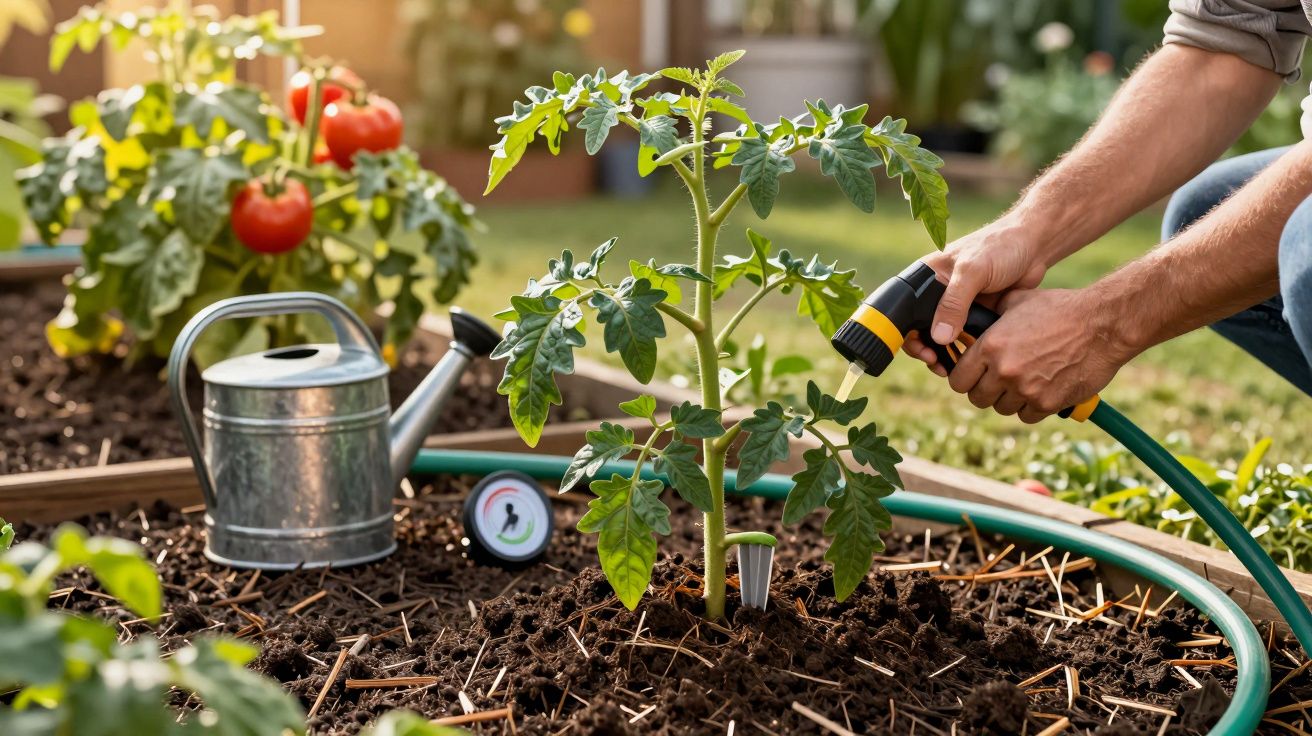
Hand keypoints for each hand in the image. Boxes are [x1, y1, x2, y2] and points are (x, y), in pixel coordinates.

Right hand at [903, 216, 1047, 375]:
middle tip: (936, 362)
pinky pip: (963, 340)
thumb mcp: (973, 271)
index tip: (923, 350)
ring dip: (943, 355)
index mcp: (928, 277)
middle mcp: (938, 293)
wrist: (1034, 247)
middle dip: (925, 349)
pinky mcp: (975, 316)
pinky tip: (969, 362)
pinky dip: (963, 353)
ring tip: (950, 368)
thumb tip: (939, 338)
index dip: (908, 333)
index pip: (905, 309)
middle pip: (920, 328)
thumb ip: (954, 303)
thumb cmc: (1001, 247)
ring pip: (941, 338)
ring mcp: (957, 306)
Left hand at [945, 288, 1133, 422]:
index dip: (964, 378)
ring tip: (1025, 381)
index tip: (973, 376)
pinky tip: (1042, 388)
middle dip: (986, 390)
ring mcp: (1025, 389)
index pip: (958, 380)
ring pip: (1002, 408)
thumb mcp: (1019, 301)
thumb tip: (974, 320)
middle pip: (977, 399)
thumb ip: (992, 315)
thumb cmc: (1061, 308)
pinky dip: (1032, 406)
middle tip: (999, 380)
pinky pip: (1027, 415)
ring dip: (1010, 399)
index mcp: (990, 346)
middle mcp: (1003, 371)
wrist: (1103, 324)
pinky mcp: (1047, 403)